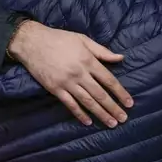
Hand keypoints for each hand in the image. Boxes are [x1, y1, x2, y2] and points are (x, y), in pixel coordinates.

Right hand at [8, 21, 133, 127]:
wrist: (32, 42)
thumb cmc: (59, 39)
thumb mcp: (82, 39)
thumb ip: (102, 51)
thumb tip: (121, 58)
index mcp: (88, 60)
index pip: (109, 80)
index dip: (120, 93)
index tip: (129, 103)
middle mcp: (79, 73)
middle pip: (100, 94)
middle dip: (113, 107)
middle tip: (123, 118)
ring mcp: (67, 82)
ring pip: (87, 102)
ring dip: (100, 114)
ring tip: (111, 123)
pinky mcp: (55, 89)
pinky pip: (70, 104)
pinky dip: (79, 114)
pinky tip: (88, 122)